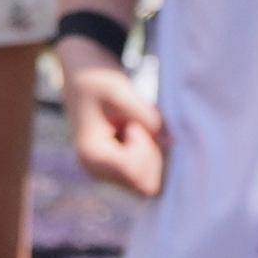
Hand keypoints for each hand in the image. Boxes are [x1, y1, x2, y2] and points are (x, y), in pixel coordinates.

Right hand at [60, 52, 163, 196]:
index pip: (136, 174)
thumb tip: (174, 142)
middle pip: (146, 186)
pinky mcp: (117, 167)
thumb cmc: (97, 77)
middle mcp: (96, 170)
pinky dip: (152, 153)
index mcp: (91, 155)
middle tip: (140, 125)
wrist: (83, 71)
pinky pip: (148, 173)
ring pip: (150, 183)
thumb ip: (148, 117)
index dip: (144, 148)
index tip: (134, 123)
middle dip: (153, 154)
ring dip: (154, 153)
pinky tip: (140, 131)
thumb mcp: (121, 91)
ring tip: (138, 126)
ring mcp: (107, 172)